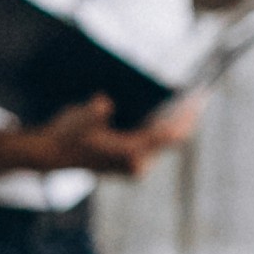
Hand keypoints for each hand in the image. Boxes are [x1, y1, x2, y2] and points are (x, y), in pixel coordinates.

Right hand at [0, 93, 197, 180]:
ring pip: (168, 140)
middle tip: (201, 91)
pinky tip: (172, 104)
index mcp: (128, 154)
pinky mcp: (134, 159)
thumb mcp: (75, 120)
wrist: (52, 155)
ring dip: (179, 118)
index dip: (185, 114)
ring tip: (192, 94)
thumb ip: (91, 114)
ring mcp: (137, 163)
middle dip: (187, 114)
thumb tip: (104, 104)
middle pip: (173, 138)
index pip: (166, 134)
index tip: (198, 96)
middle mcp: (138, 162)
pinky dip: (166, 122)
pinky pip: (158, 140)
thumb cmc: (65, 135)